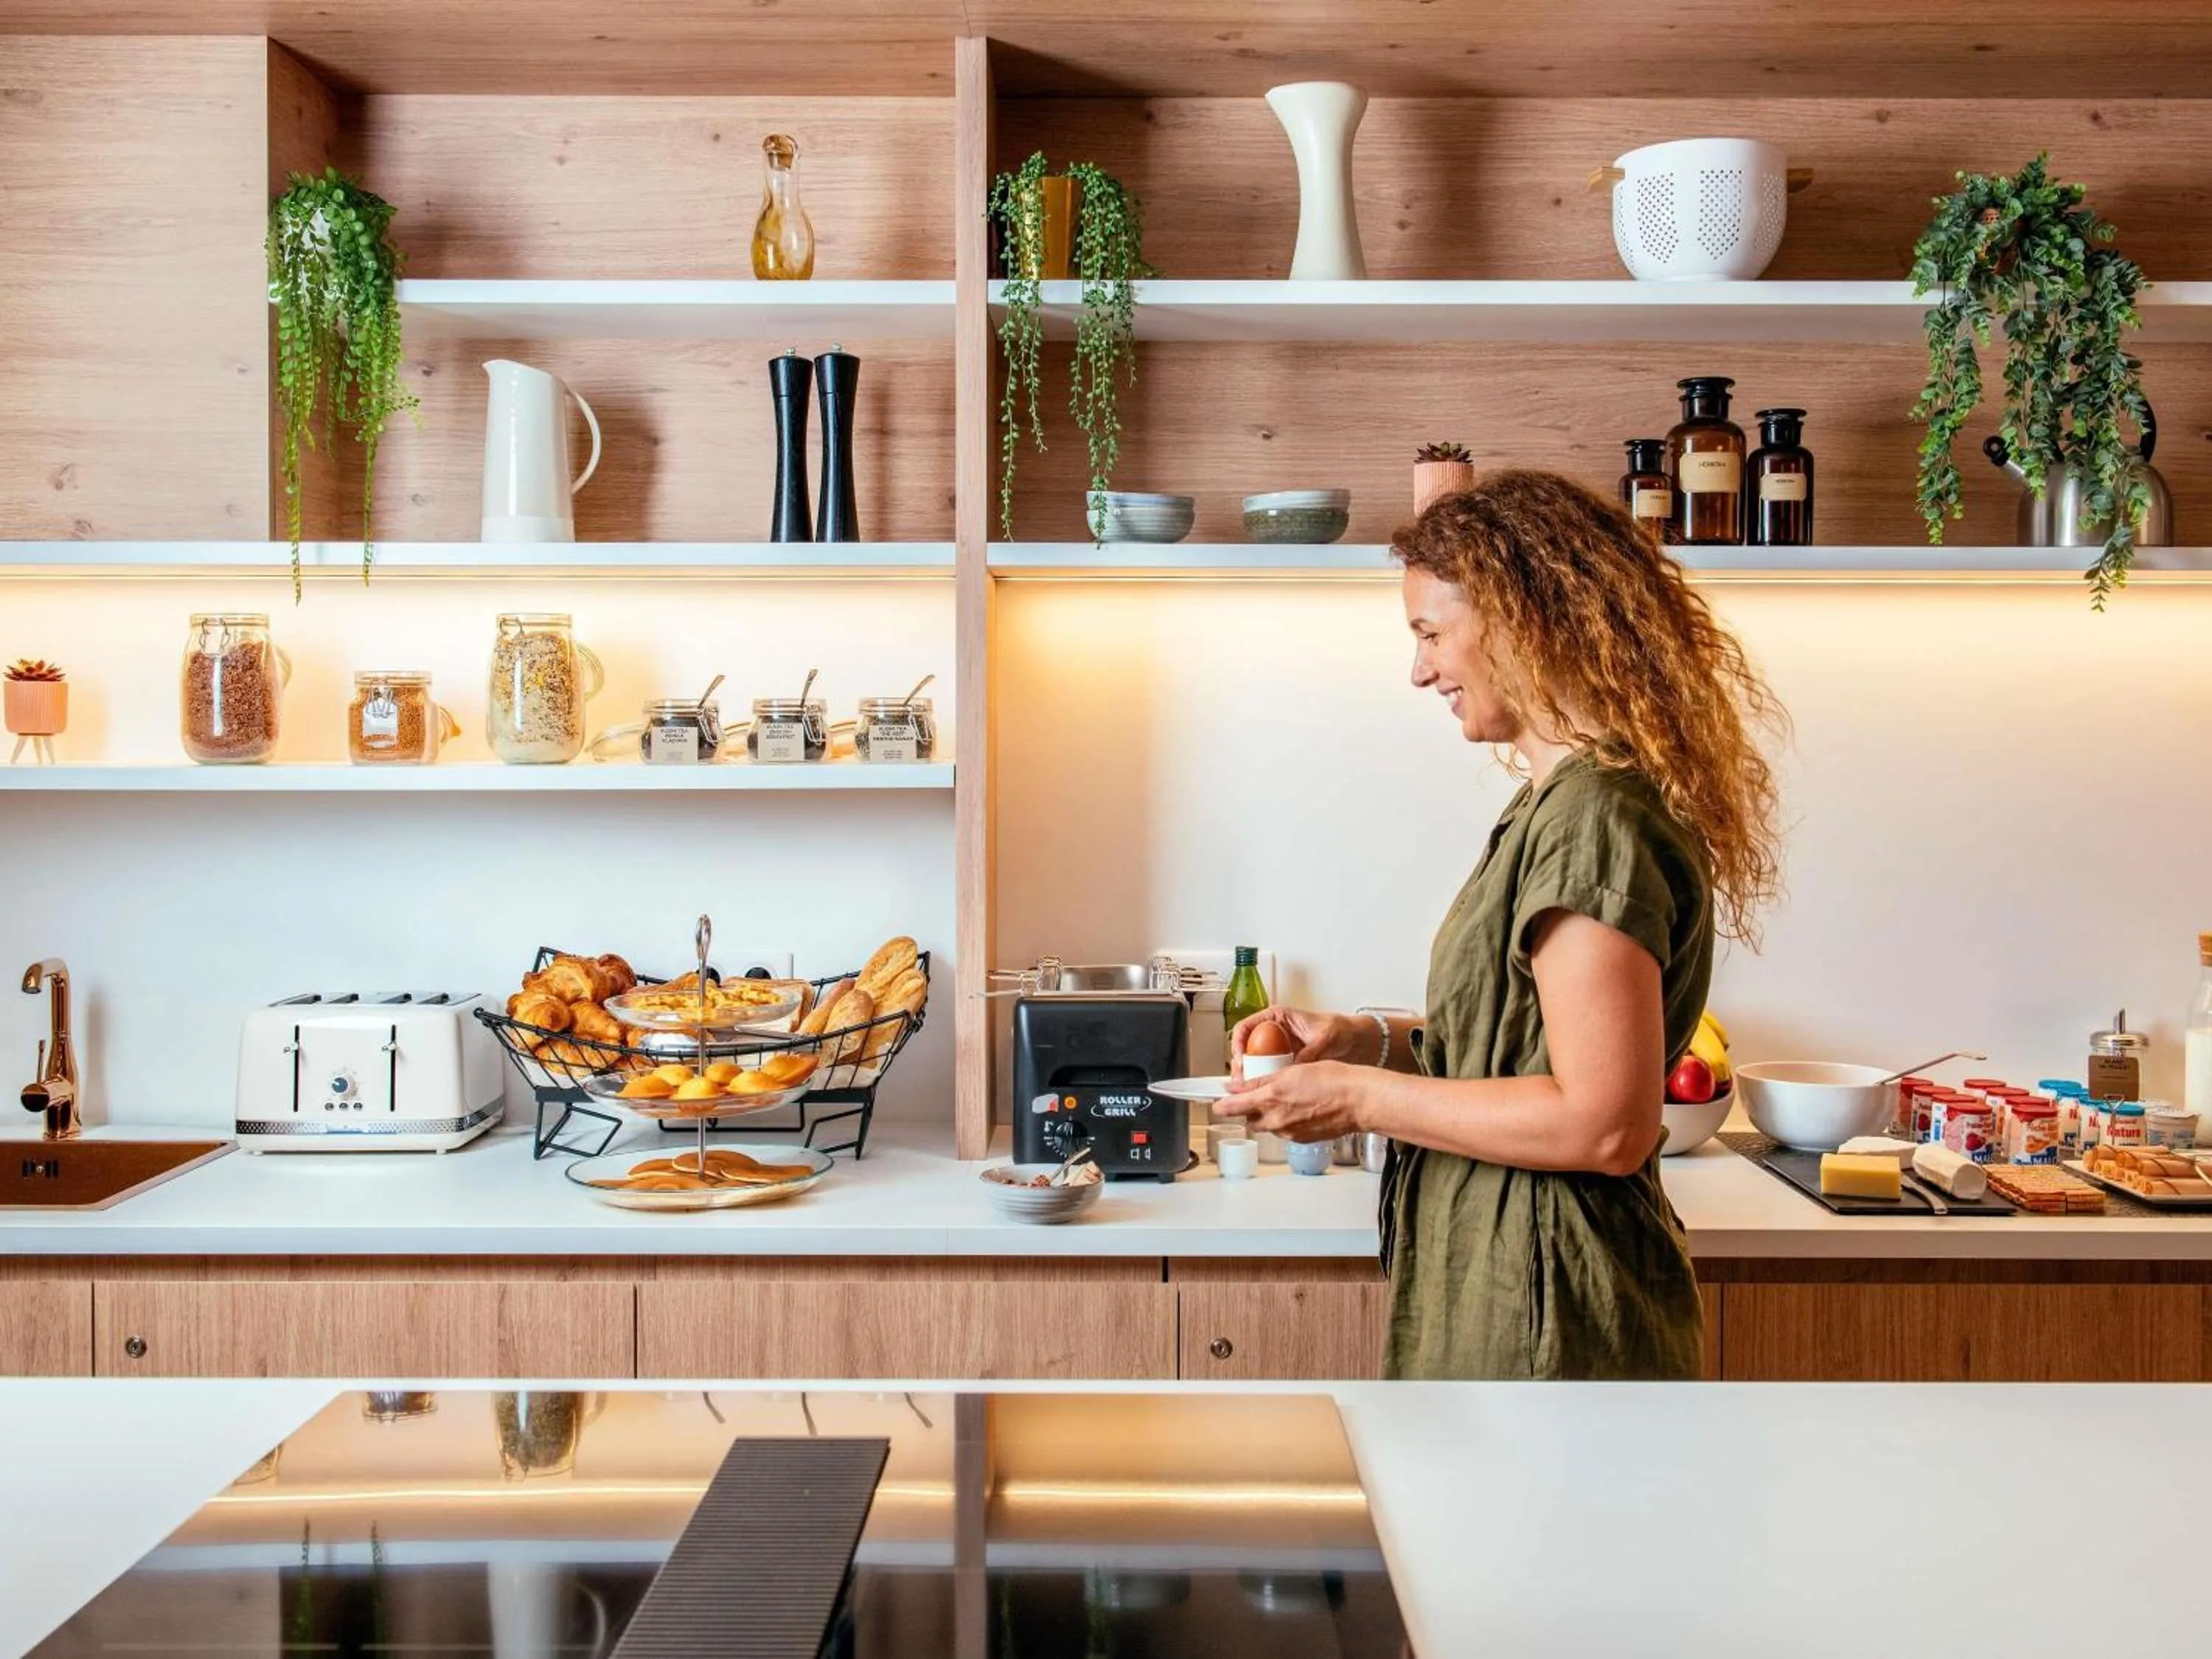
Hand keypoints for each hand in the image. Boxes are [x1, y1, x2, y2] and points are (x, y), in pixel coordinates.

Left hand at [1218, 1060, 1371, 1141]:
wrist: (1358, 1100)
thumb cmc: (1333, 1080)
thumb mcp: (1292, 1071)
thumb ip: (1262, 1081)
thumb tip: (1239, 1086)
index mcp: (1271, 1099)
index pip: (1233, 1107)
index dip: (1222, 1105)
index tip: (1216, 1103)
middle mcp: (1277, 1120)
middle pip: (1250, 1119)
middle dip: (1250, 1109)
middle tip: (1259, 1095)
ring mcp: (1289, 1133)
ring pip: (1269, 1125)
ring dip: (1270, 1115)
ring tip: (1288, 1099)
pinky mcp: (1302, 1140)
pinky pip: (1285, 1132)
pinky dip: (1287, 1122)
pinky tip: (1301, 1109)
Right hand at [1228, 1007, 1368, 1077]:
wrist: (1353, 1040)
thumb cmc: (1339, 1030)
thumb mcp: (1325, 1038)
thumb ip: (1310, 1052)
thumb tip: (1295, 1068)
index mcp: (1277, 1017)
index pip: (1246, 1027)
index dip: (1238, 1044)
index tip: (1240, 1060)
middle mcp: (1273, 1031)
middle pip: (1246, 1047)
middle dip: (1240, 1066)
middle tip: (1241, 1082)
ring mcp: (1277, 1047)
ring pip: (1254, 1062)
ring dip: (1250, 1076)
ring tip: (1249, 1091)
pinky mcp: (1283, 1061)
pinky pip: (1268, 1071)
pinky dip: (1264, 1082)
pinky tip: (1265, 1092)